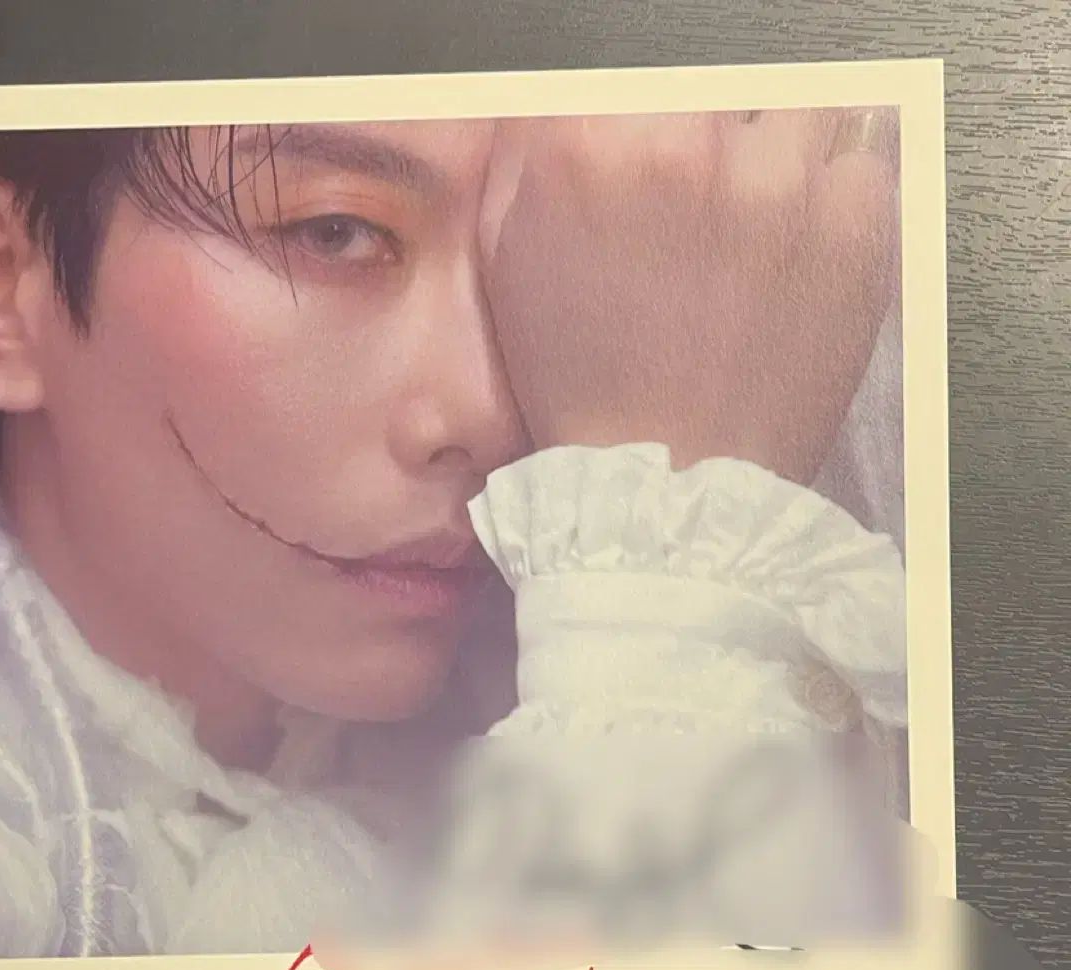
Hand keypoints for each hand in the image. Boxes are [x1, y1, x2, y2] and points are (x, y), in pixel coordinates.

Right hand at [479, 109, 898, 483]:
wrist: (664, 487)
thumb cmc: (583, 386)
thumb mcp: (509, 266)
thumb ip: (534, 159)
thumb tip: (567, 101)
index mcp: (589, 146)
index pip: (636, 81)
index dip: (646, 131)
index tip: (656, 173)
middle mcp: (684, 144)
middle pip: (716, 88)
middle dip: (711, 144)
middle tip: (704, 216)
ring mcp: (777, 179)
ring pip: (796, 110)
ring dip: (779, 159)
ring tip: (758, 233)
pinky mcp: (851, 222)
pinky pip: (861, 166)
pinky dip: (835, 207)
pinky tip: (797, 265)